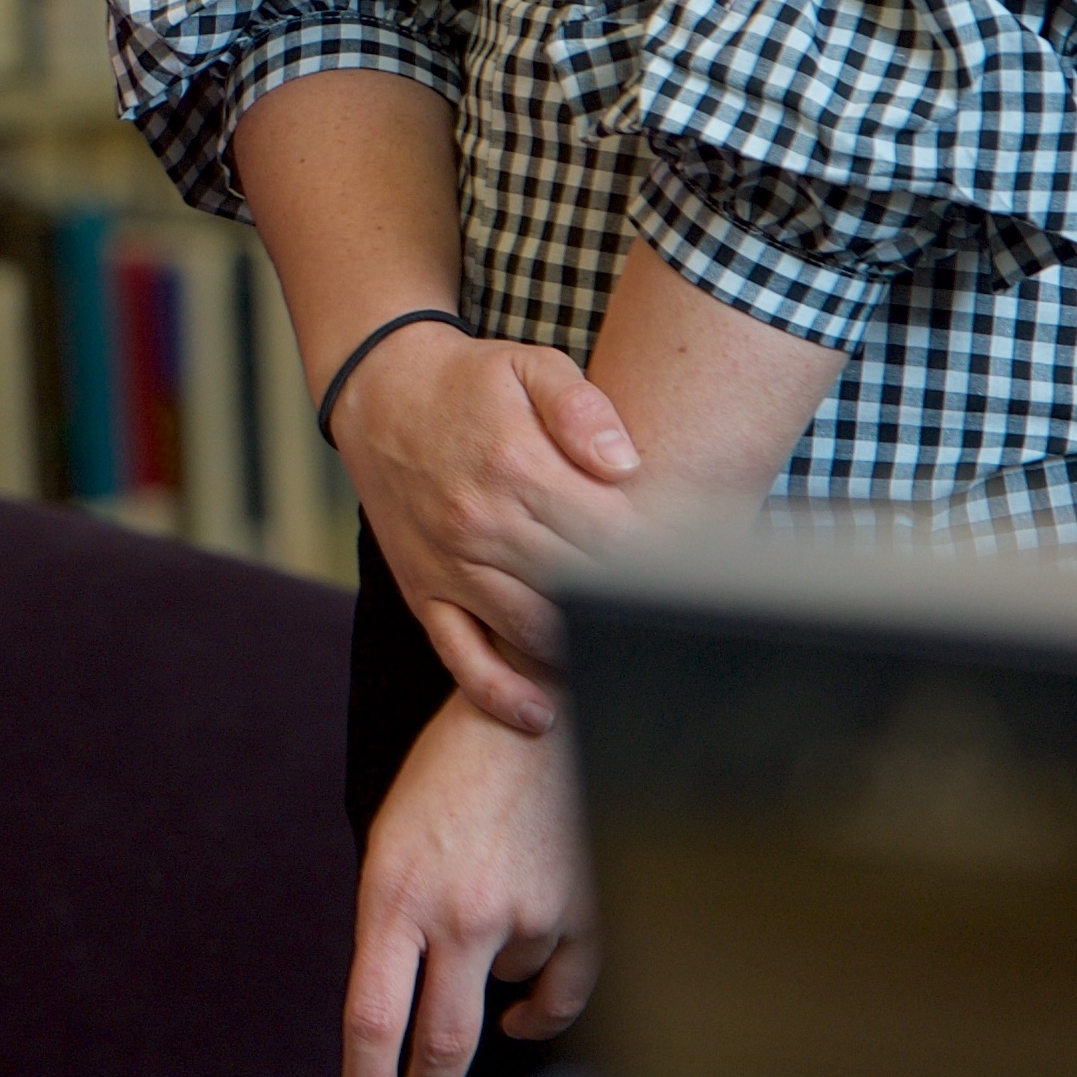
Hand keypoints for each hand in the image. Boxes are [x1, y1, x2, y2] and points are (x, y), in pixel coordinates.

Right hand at [329, 324, 643, 733]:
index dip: (665, 561)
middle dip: (637, 609)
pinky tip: (542, 712)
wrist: (376, 388)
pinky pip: (460, 656)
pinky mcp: (422, 590)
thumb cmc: (467, 380)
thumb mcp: (528, 364)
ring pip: (531, 631)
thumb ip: (582, 408)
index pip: (615, 537)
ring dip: (586, 652)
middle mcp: (481, 524)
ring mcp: (449, 564)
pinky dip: (500, 693)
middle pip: (583, 590)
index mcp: (516, 467)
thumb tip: (624, 466)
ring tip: (632, 658)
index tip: (700, 572)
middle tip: (682, 624)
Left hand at [345, 692, 594, 1076]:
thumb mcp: (388, 845)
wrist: (529, 715)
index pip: (373, 1018)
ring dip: (489, 978)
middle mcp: (460, 913)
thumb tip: (400, 1011)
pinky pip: (559, 994)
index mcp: (395, 893)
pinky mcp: (581, 915)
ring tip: (486, 907)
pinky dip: (540, 1008)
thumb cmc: (449, 773)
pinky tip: (524, 1004)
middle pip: (441, 1048)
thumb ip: (394, 927)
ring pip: (502, 997)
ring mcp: (525, 918)